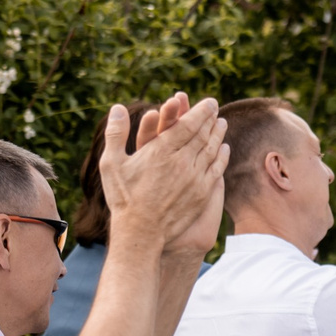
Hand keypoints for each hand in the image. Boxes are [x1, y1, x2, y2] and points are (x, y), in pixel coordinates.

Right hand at [103, 93, 229, 259]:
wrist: (141, 233)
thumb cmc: (123, 198)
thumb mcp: (111, 163)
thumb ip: (116, 133)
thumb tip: (118, 107)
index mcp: (161, 151)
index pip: (188, 124)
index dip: (201, 111)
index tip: (209, 102)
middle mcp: (182, 162)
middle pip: (203, 134)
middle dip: (211, 119)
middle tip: (216, 108)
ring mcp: (195, 178)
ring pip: (212, 150)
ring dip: (218, 135)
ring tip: (222, 124)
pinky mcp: (202, 193)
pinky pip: (216, 170)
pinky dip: (222, 157)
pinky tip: (224, 149)